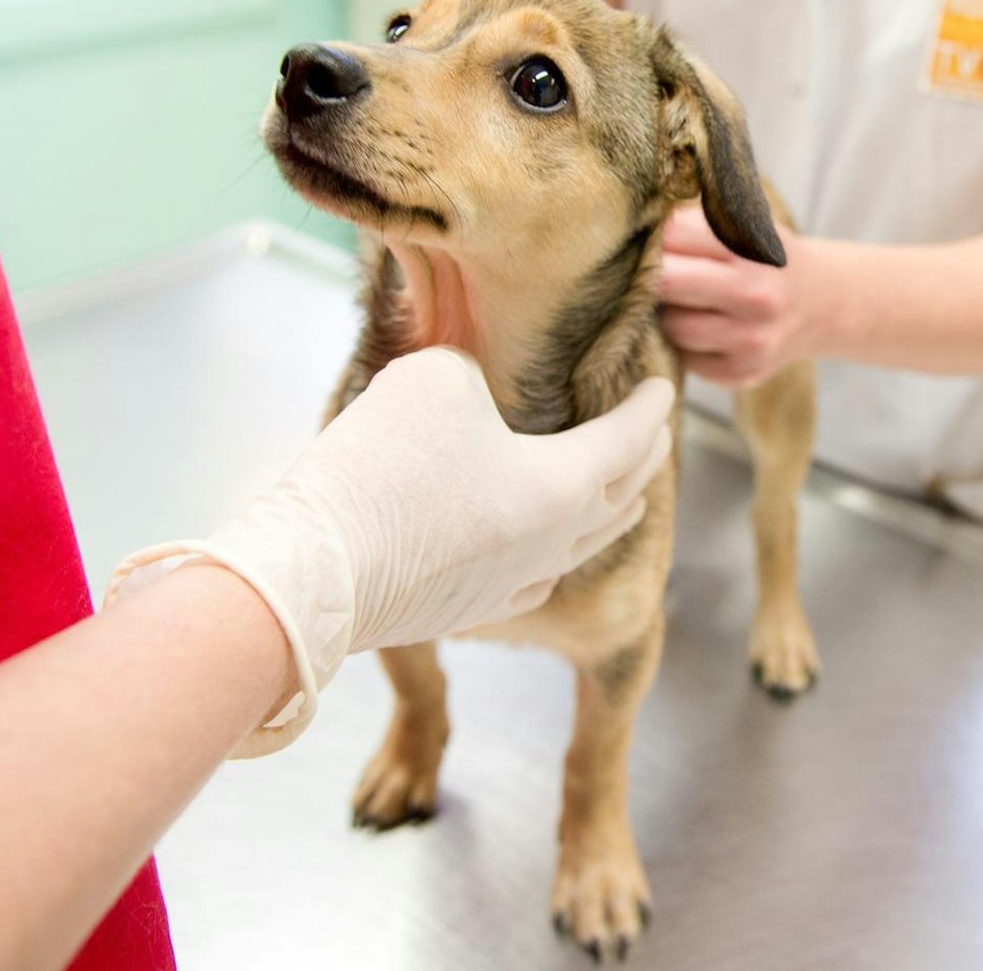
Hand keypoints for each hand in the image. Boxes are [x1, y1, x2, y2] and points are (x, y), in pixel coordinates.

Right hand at [107, 347, 674, 755]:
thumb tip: (474, 394)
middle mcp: (551, 542)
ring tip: (621, 498)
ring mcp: (510, 585)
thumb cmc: (383, 465)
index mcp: (563, 486)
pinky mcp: (466, 609)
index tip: (665, 387)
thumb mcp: (435, 377)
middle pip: (619, 498)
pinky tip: (543, 556)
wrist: (318, 569)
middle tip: (654, 435)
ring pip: (581, 546)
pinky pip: (532, 581)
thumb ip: (474, 373)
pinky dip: (551, 555)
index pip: (627, 440)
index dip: (649, 408)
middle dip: (641, 460)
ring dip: (607, 513)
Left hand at [657, 204, 821, 386]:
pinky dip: (685, 342)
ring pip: (672, 326)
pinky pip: (685, 357)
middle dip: (652, 274)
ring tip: (685, 300)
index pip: (674, 235)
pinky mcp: (741, 374)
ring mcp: (750, 341)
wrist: (823, 305)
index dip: (656, 236)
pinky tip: (704, 326)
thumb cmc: (769, 259)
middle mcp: (756, 296)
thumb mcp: (749, 225)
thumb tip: (637, 230)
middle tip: (652, 270)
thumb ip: (697, 222)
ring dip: (668, 312)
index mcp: (754, 250)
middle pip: (666, 282)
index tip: (654, 239)